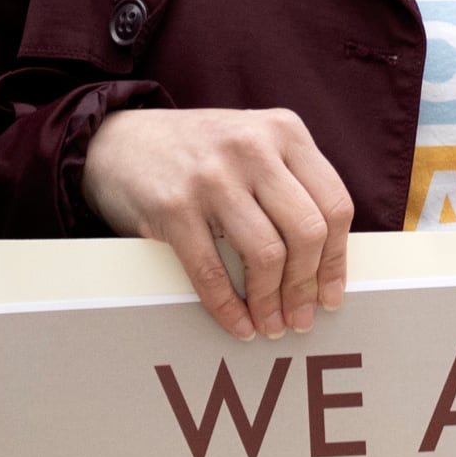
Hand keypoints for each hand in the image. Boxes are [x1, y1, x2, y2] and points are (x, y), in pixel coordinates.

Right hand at [83, 106, 352, 341]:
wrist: (118, 141)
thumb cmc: (197, 153)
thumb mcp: (253, 145)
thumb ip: (291, 183)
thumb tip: (325, 263)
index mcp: (284, 132)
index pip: (334, 203)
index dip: (337, 259)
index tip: (332, 295)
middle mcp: (253, 148)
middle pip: (307, 231)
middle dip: (307, 286)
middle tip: (302, 318)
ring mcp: (212, 176)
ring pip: (267, 254)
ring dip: (272, 302)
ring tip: (271, 325)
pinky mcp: (174, 206)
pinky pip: (212, 271)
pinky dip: (229, 307)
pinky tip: (238, 324)